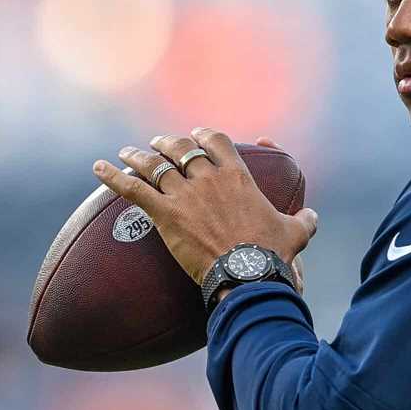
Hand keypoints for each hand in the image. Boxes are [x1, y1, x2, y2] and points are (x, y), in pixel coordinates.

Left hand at [92, 128, 317, 286]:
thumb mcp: (296, 232)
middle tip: (158, 144)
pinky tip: (97, 167)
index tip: (195, 136)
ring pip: (154, 164)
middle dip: (167, 143)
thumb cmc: (271, 254)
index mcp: (237, 176)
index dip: (202, 135)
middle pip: (180, 148)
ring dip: (138, 155)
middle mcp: (208, 178)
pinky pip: (132, 189)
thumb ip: (305, 219)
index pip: (215, 141)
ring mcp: (184, 194)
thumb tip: (313, 215)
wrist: (248, 274)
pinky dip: (112, 176)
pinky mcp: (164, 214)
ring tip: (127, 153)